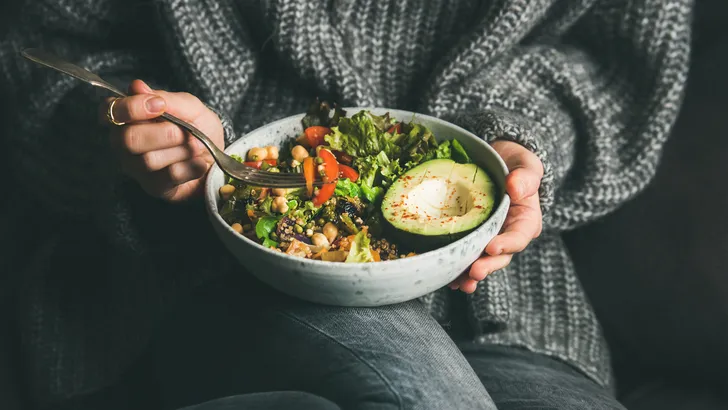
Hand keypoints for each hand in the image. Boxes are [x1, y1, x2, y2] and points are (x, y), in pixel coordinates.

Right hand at [103, 80, 224, 201]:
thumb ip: (166, 99)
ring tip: (195, 147)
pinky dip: (191, 167)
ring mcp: (137, 168)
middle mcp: (124, 144)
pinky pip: (169, 176)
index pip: (109, 111)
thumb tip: (136, 86)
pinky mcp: (155, 188)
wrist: (219, 158)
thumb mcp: (190, 107)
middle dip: (163, 133)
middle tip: (184, 132)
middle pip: (128, 139)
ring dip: (182, 150)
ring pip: (149, 160)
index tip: (159, 105)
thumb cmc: (199, 129)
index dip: (130, 108)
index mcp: (128, 118)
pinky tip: (200, 163)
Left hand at [449, 140, 543, 293]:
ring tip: (460, 283)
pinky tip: (447, 277)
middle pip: (500, 256)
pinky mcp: (472, 238)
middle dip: (487, 266)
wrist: (496, 162)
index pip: (519, 236)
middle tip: (474, 272)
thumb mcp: (525, 164)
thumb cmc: (514, 163)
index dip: (507, 245)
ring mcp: (489, 238)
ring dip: (471, 274)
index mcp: (525, 220)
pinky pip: (466, 256)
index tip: (492, 248)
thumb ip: (525, 177)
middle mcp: (508, 234)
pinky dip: (457, 267)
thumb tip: (516, 188)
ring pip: (482, 261)